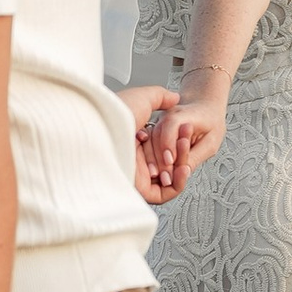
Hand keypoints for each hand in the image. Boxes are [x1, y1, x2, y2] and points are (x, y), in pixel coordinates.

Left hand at [121, 83, 185, 204]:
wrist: (104, 125)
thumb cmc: (115, 112)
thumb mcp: (142, 98)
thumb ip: (161, 97)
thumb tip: (174, 97)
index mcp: (132, 140)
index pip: (161, 147)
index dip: (176, 141)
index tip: (185, 129)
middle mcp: (133, 158)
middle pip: (166, 163)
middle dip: (182, 153)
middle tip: (187, 141)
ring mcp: (135, 174)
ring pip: (167, 179)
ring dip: (182, 168)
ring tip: (186, 153)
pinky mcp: (137, 188)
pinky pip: (162, 194)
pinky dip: (177, 185)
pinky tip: (182, 169)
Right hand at [143, 87, 228, 194]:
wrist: (205, 107)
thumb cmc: (211, 122)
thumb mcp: (211, 141)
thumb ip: (197, 155)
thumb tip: (184, 172)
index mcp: (181, 115)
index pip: (170, 127)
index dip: (169, 144)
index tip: (171, 162)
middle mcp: (166, 117)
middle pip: (156, 137)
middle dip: (159, 159)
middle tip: (166, 178)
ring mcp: (158, 123)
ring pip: (149, 142)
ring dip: (153, 161)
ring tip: (159, 177)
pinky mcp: (155, 131)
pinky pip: (148, 145)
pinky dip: (150, 158)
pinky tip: (154, 170)